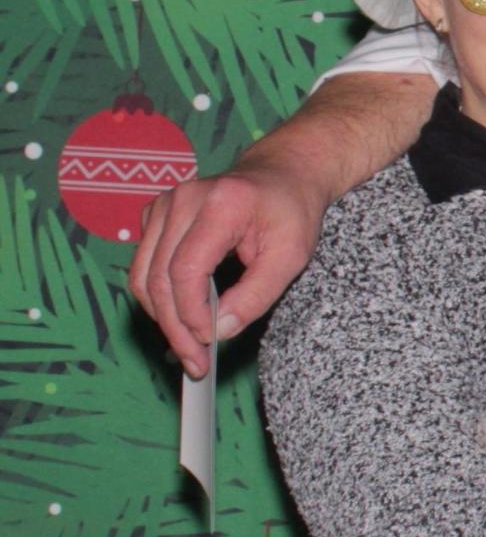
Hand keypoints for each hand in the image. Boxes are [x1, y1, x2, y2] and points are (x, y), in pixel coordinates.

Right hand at [130, 165, 327, 377]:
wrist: (283, 174)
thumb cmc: (291, 211)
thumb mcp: (291, 255)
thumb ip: (257, 294)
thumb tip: (220, 331)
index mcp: (220, 203)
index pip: (185, 269)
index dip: (190, 313)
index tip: (207, 343)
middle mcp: (183, 199)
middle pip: (157, 277)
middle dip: (174, 327)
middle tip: (196, 362)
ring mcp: (164, 204)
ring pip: (142, 275)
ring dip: (162, 317)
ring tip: (188, 348)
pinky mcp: (155, 214)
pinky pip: (144, 265)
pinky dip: (158, 297)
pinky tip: (182, 315)